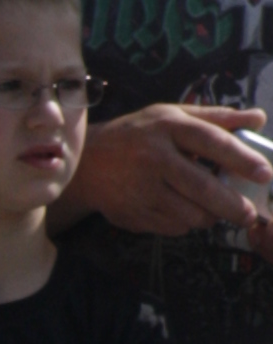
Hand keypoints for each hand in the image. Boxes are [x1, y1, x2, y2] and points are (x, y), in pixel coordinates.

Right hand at [72, 103, 272, 251]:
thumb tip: (258, 118)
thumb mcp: (173, 116)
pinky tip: (186, 213)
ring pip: (189, 214)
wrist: (87, 164)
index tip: (264, 174)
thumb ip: (217, 119)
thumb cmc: (139, 135)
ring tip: (214, 211)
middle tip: (249, 215)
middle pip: (202, 187)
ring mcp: (141, 189)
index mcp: (168, 127)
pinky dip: (187, 223)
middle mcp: (154, 158)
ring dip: (209, 217)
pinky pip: (172, 227)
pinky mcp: (133, 214)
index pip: (212, 142)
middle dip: (232, 205)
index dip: (241, 159)